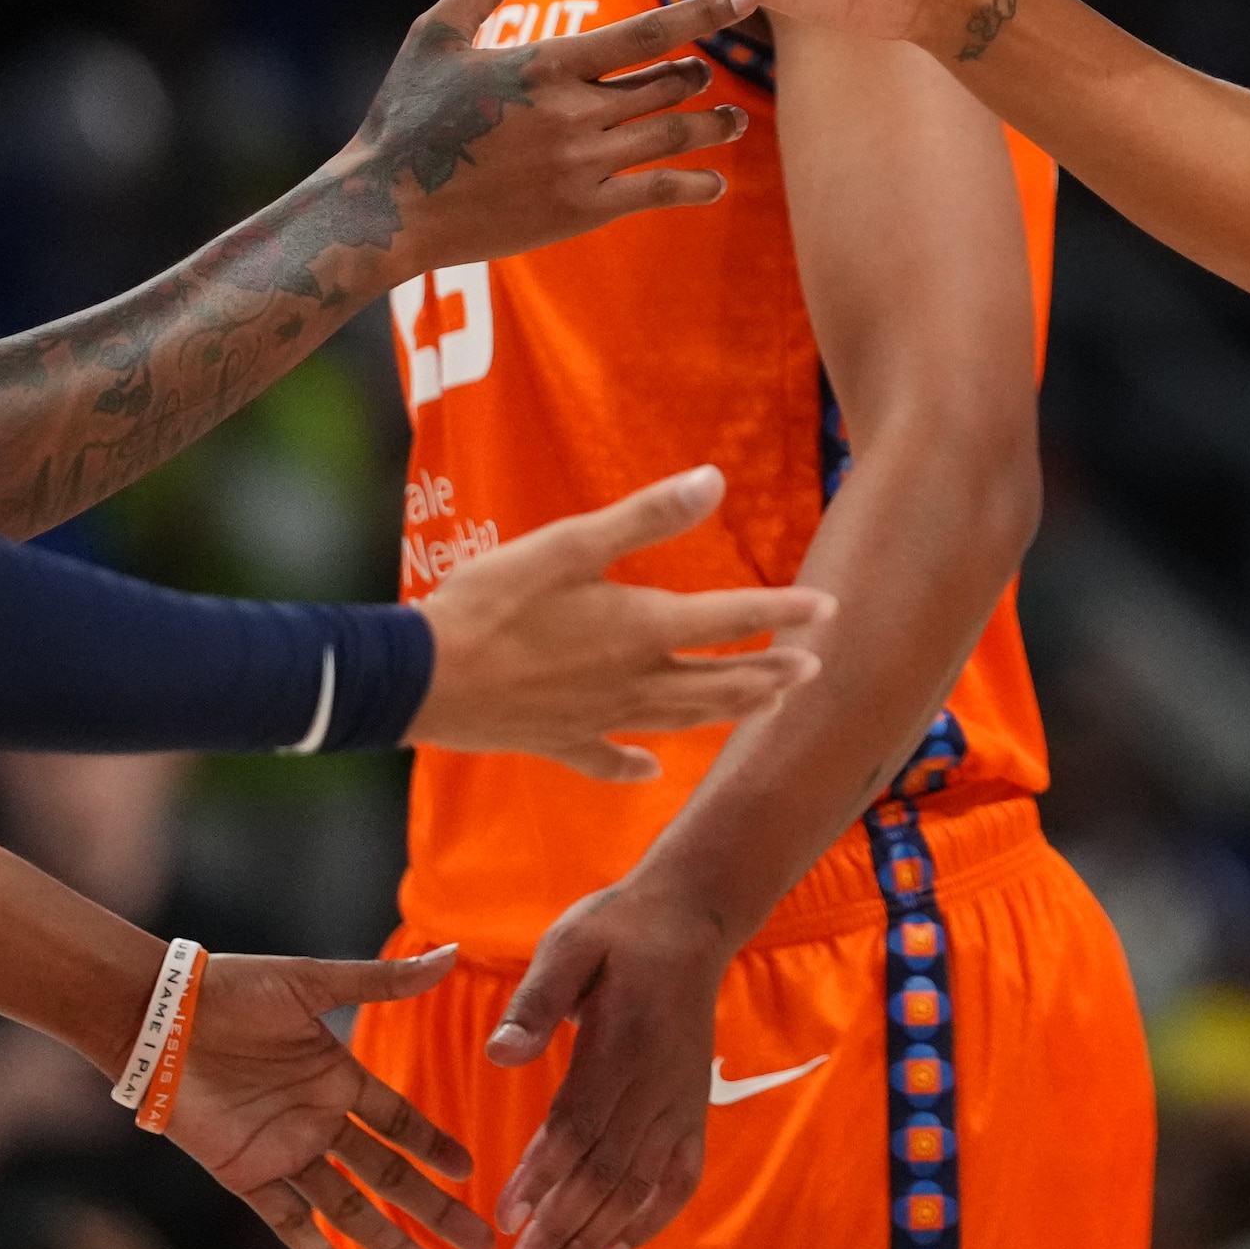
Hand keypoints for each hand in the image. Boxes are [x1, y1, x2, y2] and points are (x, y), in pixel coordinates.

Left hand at [155, 946, 495, 1248]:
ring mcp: (285, 1154)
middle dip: (435, 1213)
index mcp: (339, 1079)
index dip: (435, 1148)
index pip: (400, 1124)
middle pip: (390, 1178)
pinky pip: (290, 1226)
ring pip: (351, 1212)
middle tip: (482, 1245)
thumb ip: (381, 982)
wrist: (159, 1018)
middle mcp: (319, 1123)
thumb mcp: (312, 982)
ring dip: (394, 1248)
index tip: (472, 1174)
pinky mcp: (246, 1177)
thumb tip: (452, 954)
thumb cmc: (233, 989)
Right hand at [353, 0, 757, 273]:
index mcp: (547, 63)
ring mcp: (581, 165)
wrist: (387, 207)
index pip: (648, 31)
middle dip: (698, 73)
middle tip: (707, 71)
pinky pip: (656, 191)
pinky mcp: (580, 211)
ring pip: (672, 135)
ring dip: (713, 126)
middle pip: (669, 82)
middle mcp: (574, 112)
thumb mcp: (436, 34)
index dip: (703, 12)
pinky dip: (694, 185)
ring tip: (734, 121)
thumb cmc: (406, 115)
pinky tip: (714, 183)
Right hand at [411, 464, 833, 774]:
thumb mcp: (570, 544)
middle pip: (718, 679)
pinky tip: (652, 769)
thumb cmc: (492, 601)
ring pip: (680, 717)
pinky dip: (635, 764)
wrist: (419, 677)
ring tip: (765, 706)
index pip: (731, 618)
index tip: (830, 610)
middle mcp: (631, 680)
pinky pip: (608, 759)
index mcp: (640, 627)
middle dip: (770, 673)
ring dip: (728, 710)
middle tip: (813, 669)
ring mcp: (597, 717)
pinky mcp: (558, 742)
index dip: (783, 612)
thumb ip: (646, 517)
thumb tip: (715, 480)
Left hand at [483, 881, 732, 1248]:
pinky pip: (680, 1177)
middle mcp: (659, 1081)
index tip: (506, 1218)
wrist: (693, 917)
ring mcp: (682, 1100)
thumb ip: (536, 1000)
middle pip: (608, 1169)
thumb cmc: (618, 929)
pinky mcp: (693, 1108)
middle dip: (562, 1228)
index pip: (580, 1124)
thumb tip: (498, 1054)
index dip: (544, 1175)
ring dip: (595, 1235)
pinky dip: (650, 1218)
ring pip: (639, 1183)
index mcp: (624, 1043)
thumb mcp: (570, 944)